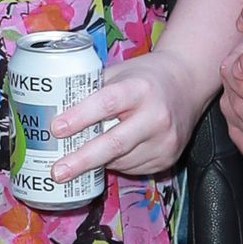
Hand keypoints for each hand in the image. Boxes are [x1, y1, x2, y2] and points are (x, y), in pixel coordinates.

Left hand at [49, 51, 203, 180]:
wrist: (188, 83)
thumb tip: (55, 108)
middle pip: (115, 142)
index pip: (107, 103)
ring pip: (121, 160)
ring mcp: (164, 140)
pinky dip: (115, 164)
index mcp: (140, 88)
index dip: (80, 117)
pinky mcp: (168, 158)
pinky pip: (133, 168)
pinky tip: (109, 156)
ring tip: (76, 160)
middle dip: (82, 159)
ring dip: (96, 162)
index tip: (56, 128)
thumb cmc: (146, 76)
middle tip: (57, 171)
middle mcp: (156, 115)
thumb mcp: (121, 72)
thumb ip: (94, 89)